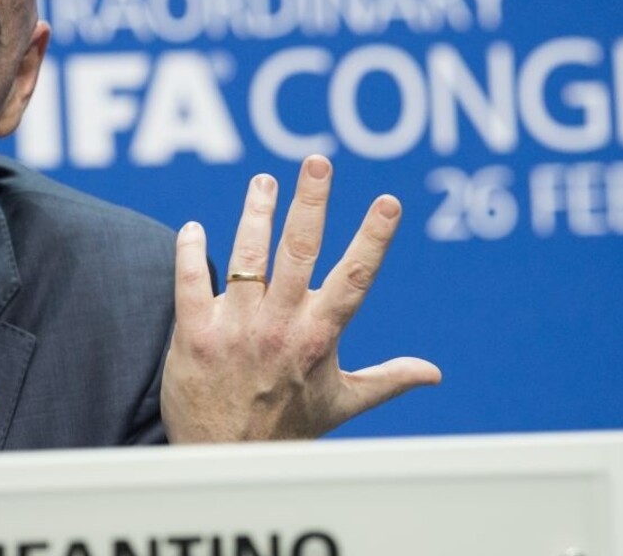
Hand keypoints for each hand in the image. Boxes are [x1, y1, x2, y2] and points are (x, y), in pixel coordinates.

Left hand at [161, 155, 441, 442]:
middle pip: (298, 252)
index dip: (373, 239)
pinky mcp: (195, 335)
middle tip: (316, 162)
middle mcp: (279, 327)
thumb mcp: (342, 403)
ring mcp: (235, 328)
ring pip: (246, 256)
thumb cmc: (287, 429)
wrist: (226, 462)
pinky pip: (189, 282)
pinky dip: (190, 252)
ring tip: (263, 183)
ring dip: (255, 214)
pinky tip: (194, 230)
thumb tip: (433, 373)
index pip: (354, 278)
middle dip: (310, 203)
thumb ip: (387, 379)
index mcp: (319, 337)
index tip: (388, 202)